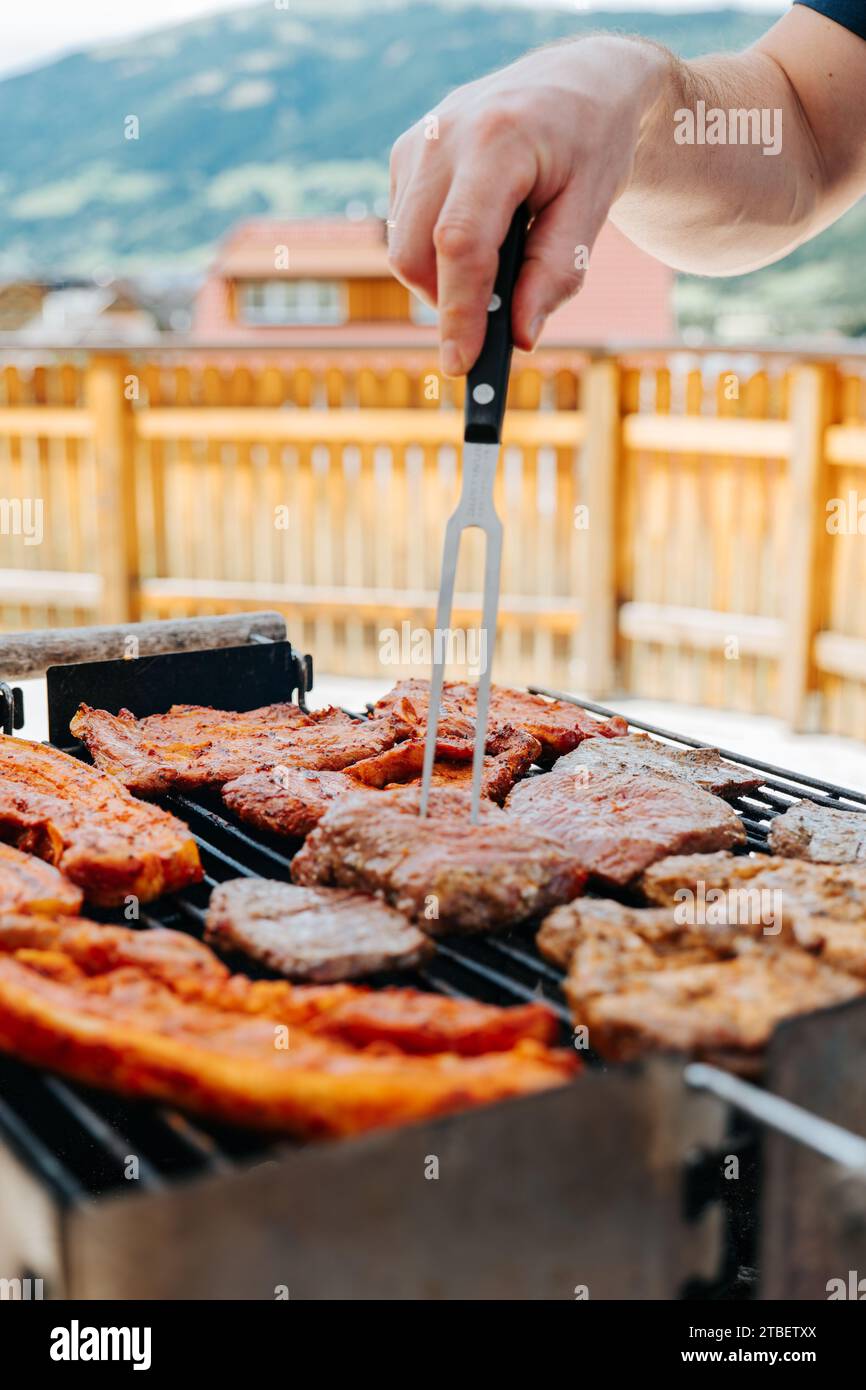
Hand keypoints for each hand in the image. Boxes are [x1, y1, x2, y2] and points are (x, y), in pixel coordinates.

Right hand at [388, 36, 667, 375]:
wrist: (578, 83)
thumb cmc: (591, 147)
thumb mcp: (593, 210)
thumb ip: (557, 273)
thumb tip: (520, 337)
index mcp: (497, 140)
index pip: (460, 242)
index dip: (458, 311)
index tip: (461, 365)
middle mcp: (444, 135)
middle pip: (415, 253)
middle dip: (448, 301)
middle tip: (495, 313)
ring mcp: (418, 142)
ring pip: (402, 248)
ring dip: (443, 279)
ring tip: (499, 259)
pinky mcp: (407, 153)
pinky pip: (404, 229)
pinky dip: (435, 252)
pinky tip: (481, 231)